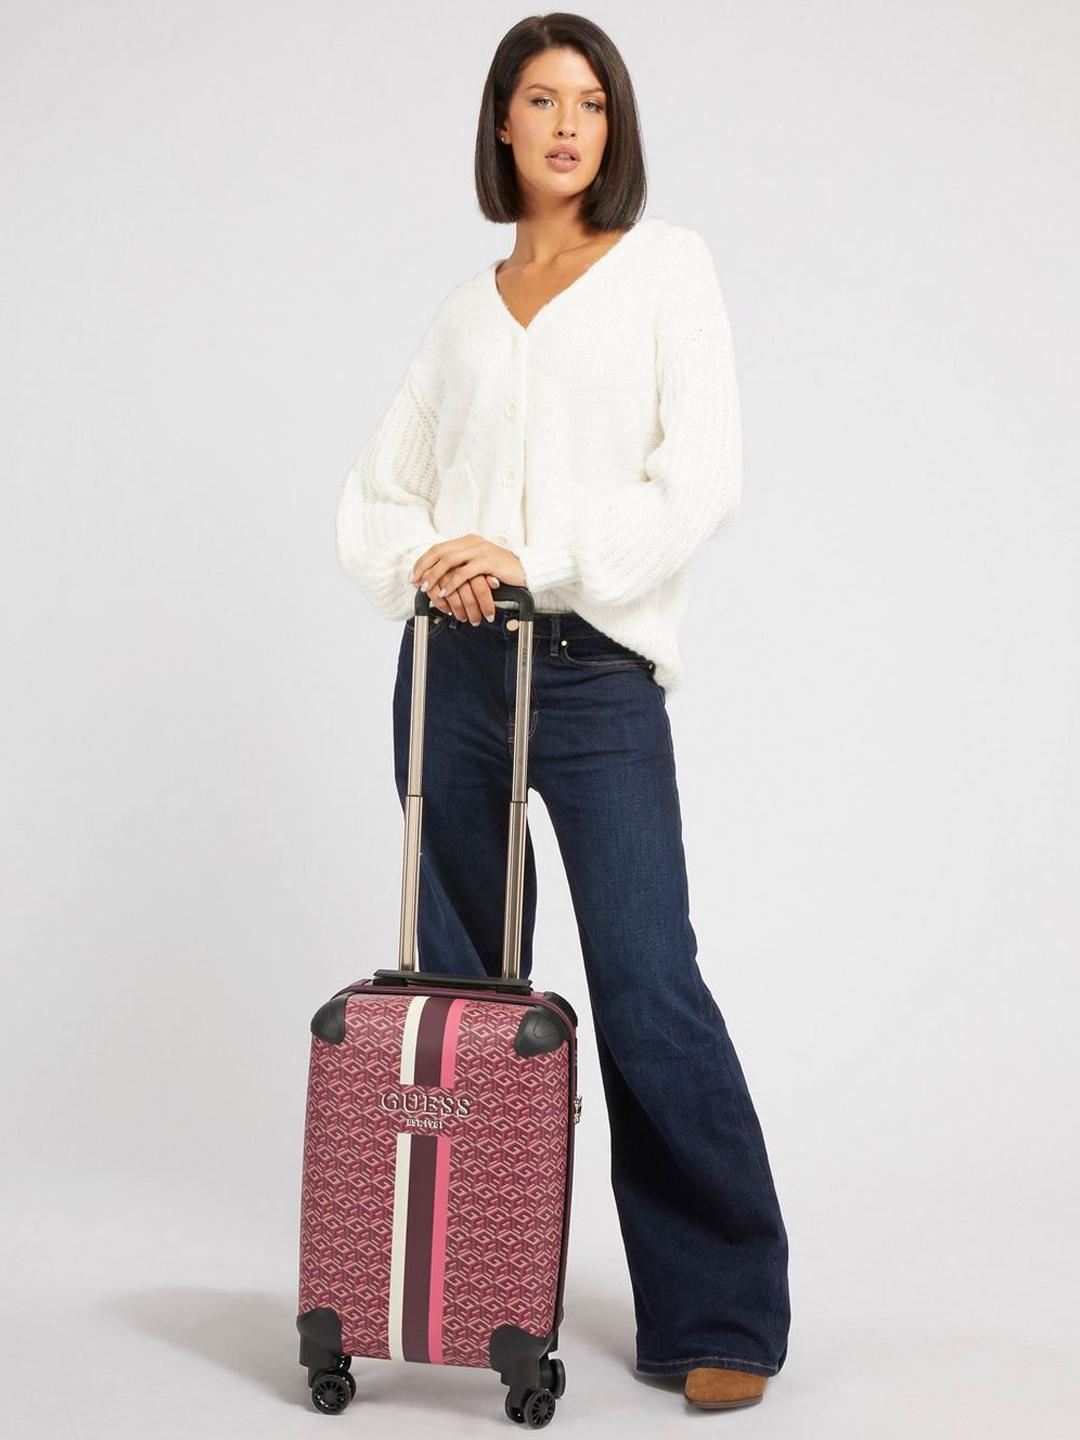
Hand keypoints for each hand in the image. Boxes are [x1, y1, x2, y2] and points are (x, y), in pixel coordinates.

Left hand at [409, 534, 526, 624]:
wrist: (525, 570)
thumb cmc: (501, 571)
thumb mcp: (477, 566)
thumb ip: (461, 567)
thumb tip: (440, 580)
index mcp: (467, 541)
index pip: (438, 548)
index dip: (423, 562)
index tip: (414, 575)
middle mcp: (472, 542)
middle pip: (440, 552)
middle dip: (424, 568)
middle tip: (416, 582)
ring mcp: (480, 550)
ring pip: (449, 561)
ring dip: (435, 576)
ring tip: (427, 588)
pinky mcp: (488, 561)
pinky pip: (464, 572)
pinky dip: (452, 583)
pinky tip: (445, 592)